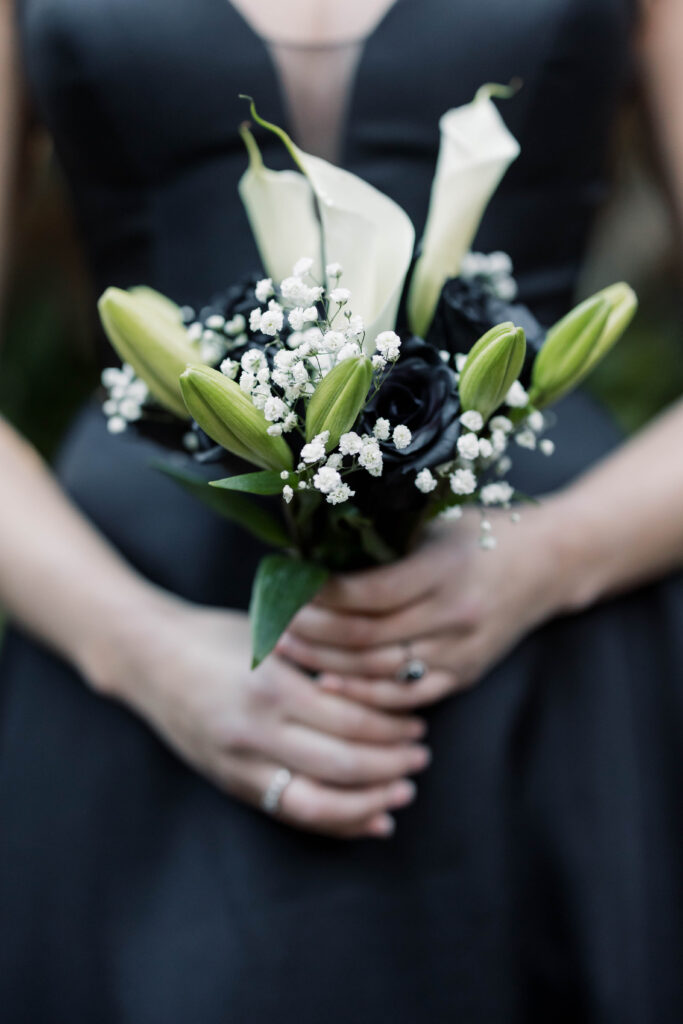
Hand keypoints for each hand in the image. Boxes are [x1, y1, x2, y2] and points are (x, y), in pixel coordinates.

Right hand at [92, 593, 429, 838]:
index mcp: (272, 685)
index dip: (392, 726)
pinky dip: (336, 823)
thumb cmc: (217, 635)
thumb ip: (324, 655)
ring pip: (318, 803)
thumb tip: (391, 674)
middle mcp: (255, 731)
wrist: (148, 659)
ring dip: (370, 802)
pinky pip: (291, 813)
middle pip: (342, 764)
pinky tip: (371, 821)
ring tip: (403, 790)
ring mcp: (239, 764)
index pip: (351, 719)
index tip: (419, 722)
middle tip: (421, 755)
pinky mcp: (231, 783)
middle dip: (391, 764)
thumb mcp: (271, 631)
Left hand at [277, 502, 578, 709]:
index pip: (370, 592)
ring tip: (289, 652)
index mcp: (445, 566)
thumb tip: (314, 551)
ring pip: (380, 670)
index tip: (289, 586)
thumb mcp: (438, 521)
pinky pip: (407, 696)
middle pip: (367, 636)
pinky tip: (330, 685)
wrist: (550, 563)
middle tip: (274, 626)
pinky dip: (365, 696)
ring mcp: (462, 649)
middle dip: (313, 634)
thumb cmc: (486, 532)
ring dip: (328, 664)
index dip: (323, 595)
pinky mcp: (465, 673)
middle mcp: (456, 613)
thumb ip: (386, 539)